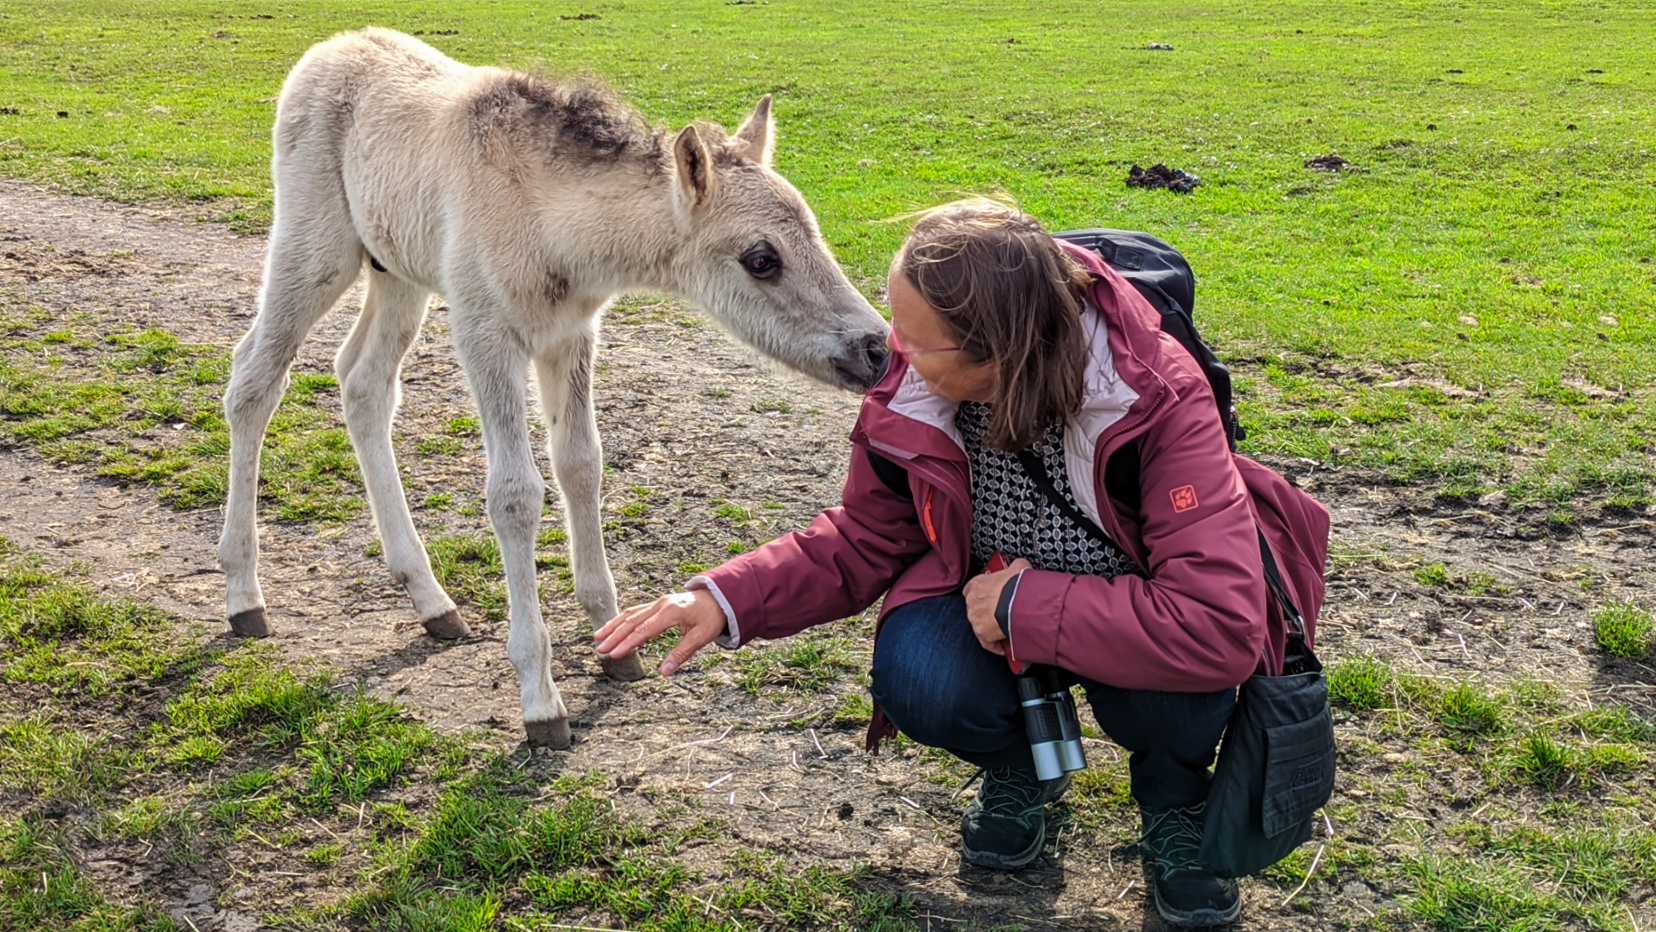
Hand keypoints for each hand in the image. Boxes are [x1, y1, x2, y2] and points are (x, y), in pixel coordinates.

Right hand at [595, 589, 727, 675]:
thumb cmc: (711, 617)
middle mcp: (661, 605)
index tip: (614, 654)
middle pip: (632, 621)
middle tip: (600, 649)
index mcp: (671, 612)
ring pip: (630, 614)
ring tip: (597, 637)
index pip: (644, 630)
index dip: (628, 643)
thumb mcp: (701, 637)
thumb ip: (681, 654)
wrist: (720, 597)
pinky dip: (622, 619)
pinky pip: (636, 611)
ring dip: (613, 626)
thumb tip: (664, 672)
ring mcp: (658, 603)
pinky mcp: (657, 604)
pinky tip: (612, 627)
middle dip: (614, 636)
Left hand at [962, 558, 1030, 654]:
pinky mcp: (981, 633)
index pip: (971, 589)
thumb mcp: (1018, 568)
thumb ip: (1015, 567)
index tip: (991, 598)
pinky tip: (1004, 647)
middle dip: (988, 613)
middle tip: (1003, 615)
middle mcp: (972, 601)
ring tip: (1006, 631)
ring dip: (992, 629)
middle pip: (976, 609)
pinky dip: (996, 645)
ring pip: (981, 626)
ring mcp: (975, 618)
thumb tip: (1021, 567)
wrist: (1017, 600)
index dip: (982, 595)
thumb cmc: (1016, 583)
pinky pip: (988, 642)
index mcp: (977, 584)